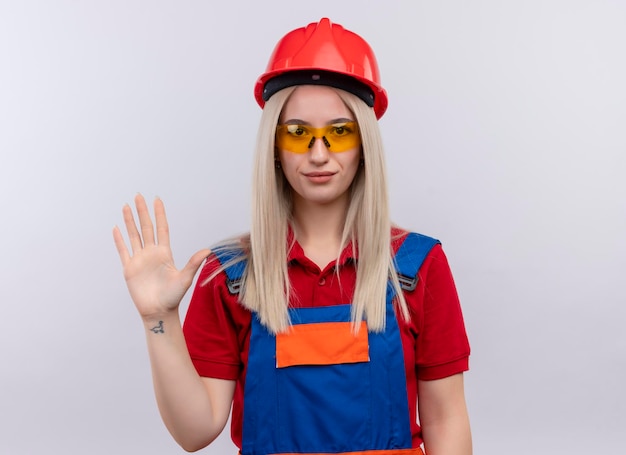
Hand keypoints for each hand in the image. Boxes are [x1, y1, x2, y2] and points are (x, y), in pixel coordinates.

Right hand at [113, 194, 209, 319]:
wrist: (158, 311)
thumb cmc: (173, 297)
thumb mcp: (185, 278)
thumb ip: (193, 263)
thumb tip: (207, 251)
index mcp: (165, 253)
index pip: (161, 228)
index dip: (159, 214)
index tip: (157, 200)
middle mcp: (151, 253)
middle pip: (145, 228)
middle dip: (142, 212)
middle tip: (138, 196)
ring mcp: (139, 260)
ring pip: (133, 236)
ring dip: (129, 221)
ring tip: (126, 206)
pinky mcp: (129, 269)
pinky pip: (123, 251)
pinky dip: (119, 240)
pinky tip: (116, 229)